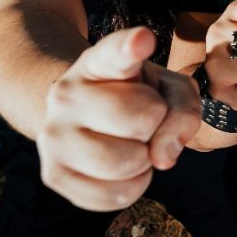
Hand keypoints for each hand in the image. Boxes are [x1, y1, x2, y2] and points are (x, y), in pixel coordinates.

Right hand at [41, 27, 200, 211]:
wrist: (90, 117)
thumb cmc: (140, 97)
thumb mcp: (172, 89)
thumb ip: (183, 110)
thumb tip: (162, 158)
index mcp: (100, 62)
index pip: (114, 53)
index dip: (130, 47)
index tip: (142, 40)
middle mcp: (66, 93)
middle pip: (140, 120)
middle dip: (156, 125)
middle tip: (144, 119)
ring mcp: (52, 135)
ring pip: (125, 163)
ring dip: (144, 160)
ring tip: (133, 143)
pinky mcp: (53, 175)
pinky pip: (114, 196)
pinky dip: (133, 186)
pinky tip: (123, 167)